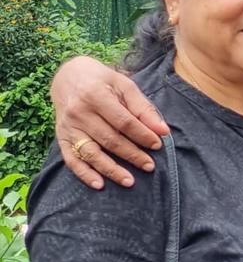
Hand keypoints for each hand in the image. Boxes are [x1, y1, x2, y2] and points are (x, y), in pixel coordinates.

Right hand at [52, 56, 168, 188]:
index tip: (157, 145)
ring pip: (91, 153)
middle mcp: (79, 112)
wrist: (68, 77)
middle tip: (150, 166)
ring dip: (111, 169)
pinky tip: (99, 184)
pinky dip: (84, 173)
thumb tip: (163, 130)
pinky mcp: (62, 137)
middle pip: (109, 139)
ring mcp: (68, 127)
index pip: (123, 122)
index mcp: (95, 96)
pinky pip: (71, 159)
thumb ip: (143, 108)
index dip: (142, 135)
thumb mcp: (124, 85)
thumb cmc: (102, 81)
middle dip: (132, 155)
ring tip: (129, 181)